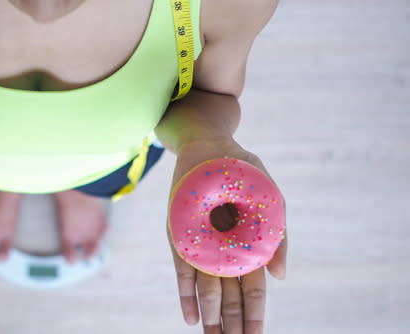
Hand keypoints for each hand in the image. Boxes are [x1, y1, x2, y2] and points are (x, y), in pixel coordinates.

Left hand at [167, 138, 287, 333]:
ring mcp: (201, 245)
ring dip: (211, 315)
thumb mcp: (269, 198)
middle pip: (231, 296)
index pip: (254, 290)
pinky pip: (181, 270)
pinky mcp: (179, 237)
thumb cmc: (243, 171)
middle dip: (234, 323)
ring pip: (208, 289)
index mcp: (249, 246)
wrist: (209, 145)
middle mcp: (225, 251)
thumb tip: (282, 277)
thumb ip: (278, 237)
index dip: (256, 315)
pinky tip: (190, 318)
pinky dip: (185, 294)